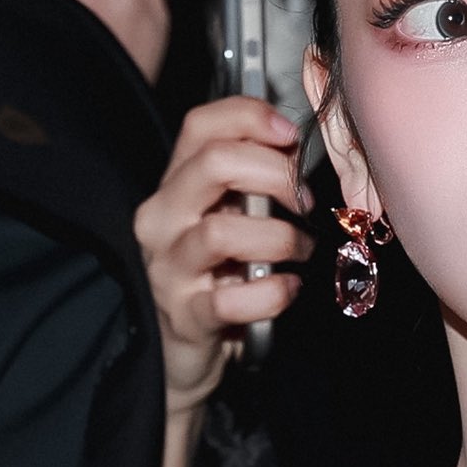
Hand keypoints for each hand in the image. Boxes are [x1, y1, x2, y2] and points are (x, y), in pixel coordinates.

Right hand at [135, 96, 312, 422]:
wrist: (186, 348)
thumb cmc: (219, 274)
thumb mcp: (231, 216)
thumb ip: (253, 180)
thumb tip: (296, 146)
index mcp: (175, 185)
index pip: (200, 125)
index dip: (250, 117)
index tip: (292, 136)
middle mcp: (162, 219)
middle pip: (213, 164)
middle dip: (275, 175)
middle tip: (304, 202)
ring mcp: (169, 268)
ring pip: (223, 232)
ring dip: (281, 238)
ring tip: (303, 250)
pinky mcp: (186, 316)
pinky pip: (231, 300)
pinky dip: (272, 293)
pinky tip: (288, 288)